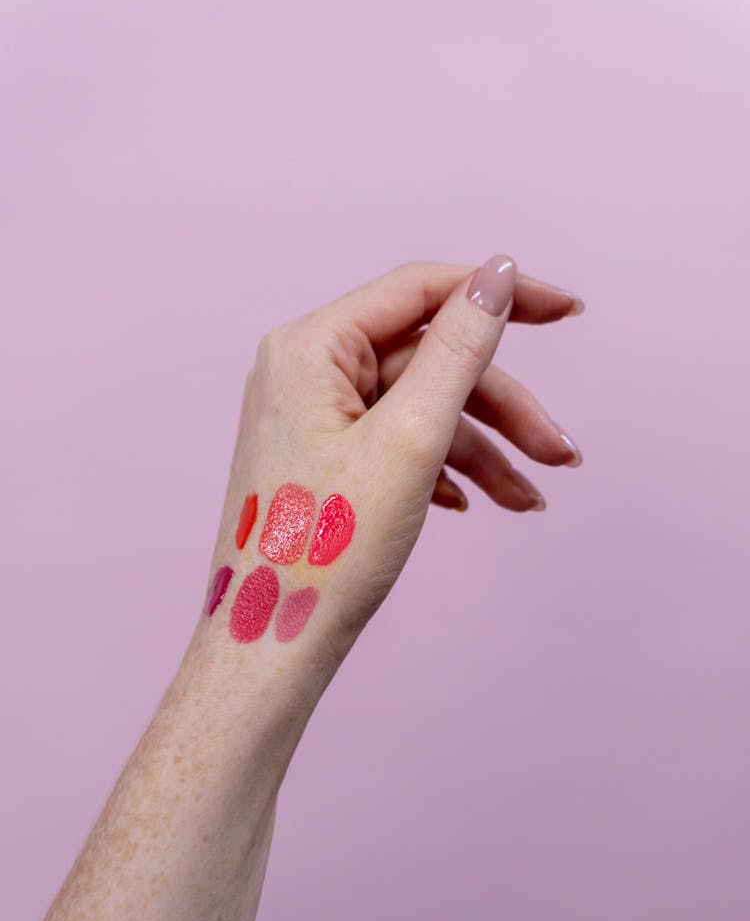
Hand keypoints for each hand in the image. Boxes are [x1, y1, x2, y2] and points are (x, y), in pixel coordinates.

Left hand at [202, 255, 583, 662]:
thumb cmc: (326, 550)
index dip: (501, 297)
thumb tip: (496, 273)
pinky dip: (444, 469)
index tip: (569, 312)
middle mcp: (305, 371)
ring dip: (483, 450)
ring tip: (529, 500)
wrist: (273, 646)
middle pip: (429, 360)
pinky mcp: (323, 458)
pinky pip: (398, 442)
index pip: (423, 291)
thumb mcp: (410, 439)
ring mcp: (312, 417)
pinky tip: (471, 506)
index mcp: (311, 347)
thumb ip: (458, 350)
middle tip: (561, 455)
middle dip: (501, 407)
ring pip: (421, 409)